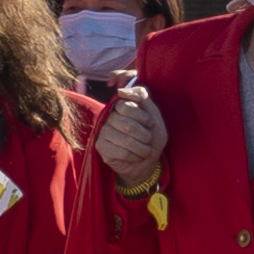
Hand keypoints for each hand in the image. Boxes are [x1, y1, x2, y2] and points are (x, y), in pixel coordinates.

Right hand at [94, 75, 165, 191]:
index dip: (142, 116)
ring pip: (125, 139)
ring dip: (141, 148)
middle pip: (127, 124)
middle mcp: (109, 116)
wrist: (146, 162)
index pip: (126, 105)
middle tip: (148, 140)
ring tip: (145, 151)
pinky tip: (136, 157)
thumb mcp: (153, 114)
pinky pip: (120, 151)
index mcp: (121, 106)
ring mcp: (103, 131)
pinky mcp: (100, 146)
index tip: (151, 124)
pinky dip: (134, 156)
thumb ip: (141, 96)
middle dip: (144, 135)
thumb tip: (120, 91)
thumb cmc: (151, 138)